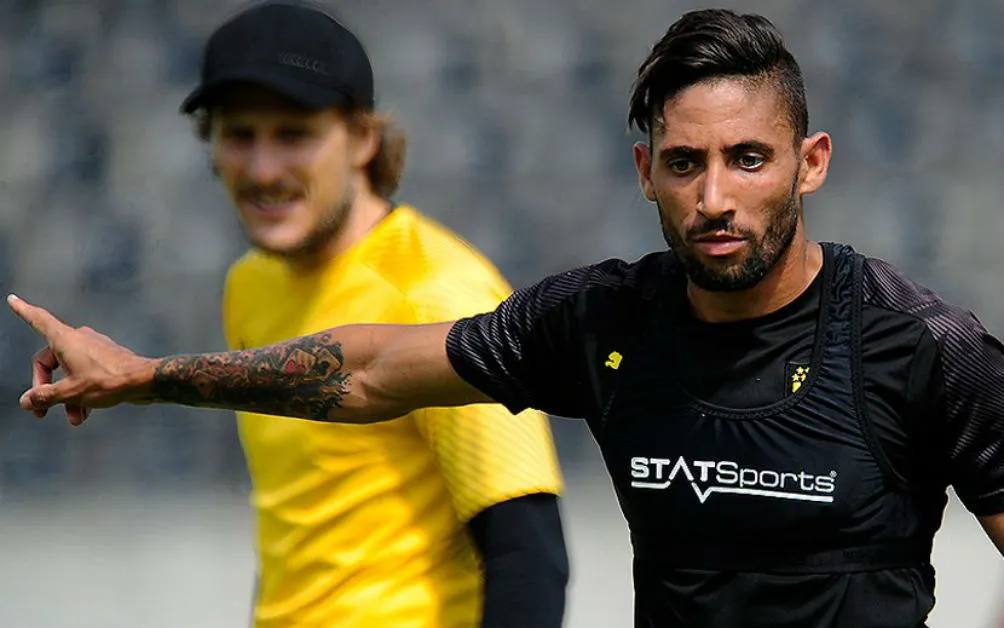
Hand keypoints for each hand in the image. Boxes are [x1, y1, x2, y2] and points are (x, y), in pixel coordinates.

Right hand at [6, 294, 155, 425]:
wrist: (144, 381)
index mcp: (65, 340)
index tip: (12, 299)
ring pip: (69, 373)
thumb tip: (26, 401)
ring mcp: (93, 349)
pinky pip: (85, 375)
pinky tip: (85, 414)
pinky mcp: (106, 359)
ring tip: (74, 419)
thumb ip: (45, 396)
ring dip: (67, 397)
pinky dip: (81, 393)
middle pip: (49, 363)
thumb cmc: (109, 381)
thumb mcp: (71, 392)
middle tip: (42, 412)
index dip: (23, 311)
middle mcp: (78, 340)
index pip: (38, 320)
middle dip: (46, 389)